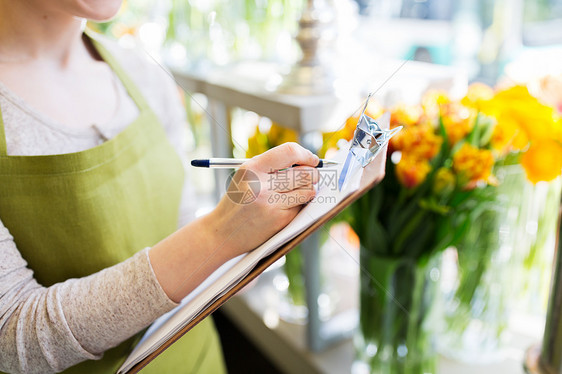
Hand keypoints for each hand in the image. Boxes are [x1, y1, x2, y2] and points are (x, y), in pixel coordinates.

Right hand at [208, 142, 319, 258]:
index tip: (313, 160)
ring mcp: (271, 204)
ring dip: (308, 190)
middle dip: (313, 174)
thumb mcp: (247, 176)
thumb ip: (272, 166)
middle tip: (312, 176)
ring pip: (308, 190)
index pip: (289, 152)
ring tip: (299, 191)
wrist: (222, 232)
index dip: (306, 155)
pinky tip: (287, 206)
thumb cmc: (238, 201)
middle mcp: (261, 185)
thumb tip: (307, 161)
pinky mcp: (279, 220)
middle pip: (304, 173)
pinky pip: (301, 207)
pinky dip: (300, 205)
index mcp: (252, 168)